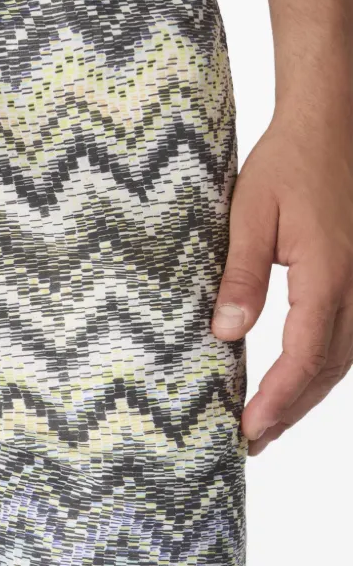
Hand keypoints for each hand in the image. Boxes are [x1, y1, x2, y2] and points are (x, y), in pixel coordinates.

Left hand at [211, 111, 352, 455]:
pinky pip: (350, 335)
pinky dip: (324, 365)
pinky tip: (299, 378)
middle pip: (328, 371)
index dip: (275, 402)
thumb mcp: (248, 215)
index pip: (302, 359)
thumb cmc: (287, 162)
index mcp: (328, 277)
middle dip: (289, 411)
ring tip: (269, 422)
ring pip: (344, 358)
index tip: (246, 431)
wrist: (333, 123)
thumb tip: (225, 335)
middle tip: (251, 442)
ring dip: (307, 394)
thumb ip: (239, 276)